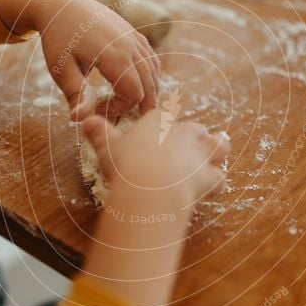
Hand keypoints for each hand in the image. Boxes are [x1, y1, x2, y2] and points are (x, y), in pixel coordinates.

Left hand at [0, 0, 159, 120]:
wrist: (61, 4)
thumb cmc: (58, 37)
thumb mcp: (61, 68)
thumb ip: (75, 94)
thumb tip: (78, 120)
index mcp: (114, 56)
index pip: (133, 95)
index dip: (119, 109)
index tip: (97, 108)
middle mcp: (130, 46)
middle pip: (151, 87)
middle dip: (139, 107)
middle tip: (123, 119)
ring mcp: (135, 38)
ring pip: (154, 73)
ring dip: (148, 92)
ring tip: (131, 106)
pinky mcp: (134, 34)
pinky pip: (152, 59)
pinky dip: (150, 76)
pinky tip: (137, 85)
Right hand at [81, 110, 229, 212]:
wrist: (150, 187)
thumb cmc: (126, 165)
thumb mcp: (106, 147)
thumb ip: (98, 133)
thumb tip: (85, 120)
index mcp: (159, 122)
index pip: (165, 116)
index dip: (163, 125)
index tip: (158, 134)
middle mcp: (184, 133)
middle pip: (196, 129)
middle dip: (193, 137)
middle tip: (185, 148)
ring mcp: (200, 154)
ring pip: (219, 146)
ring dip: (216, 152)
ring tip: (210, 158)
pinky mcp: (209, 177)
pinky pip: (220, 178)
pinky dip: (215, 184)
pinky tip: (209, 189)